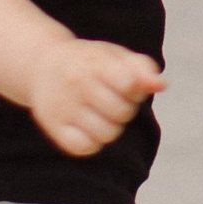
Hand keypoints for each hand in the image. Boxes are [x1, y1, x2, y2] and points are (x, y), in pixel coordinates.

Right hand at [24, 35, 162, 154]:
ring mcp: (64, 107)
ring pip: (107, 134)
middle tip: (110, 98)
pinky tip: (88, 126)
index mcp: (94, 62)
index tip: (124, 84)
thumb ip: (142, 68)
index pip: (129, 85)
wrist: (42, 64)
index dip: (134, 89)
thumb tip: (161, 85)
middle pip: (122, 113)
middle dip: (124, 108)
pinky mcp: (54, 127)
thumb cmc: (89, 62)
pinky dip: (92, 141)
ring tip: (100, 112)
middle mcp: (77, 84)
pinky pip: (86, 147)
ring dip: (110, 126)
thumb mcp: (114, 55)